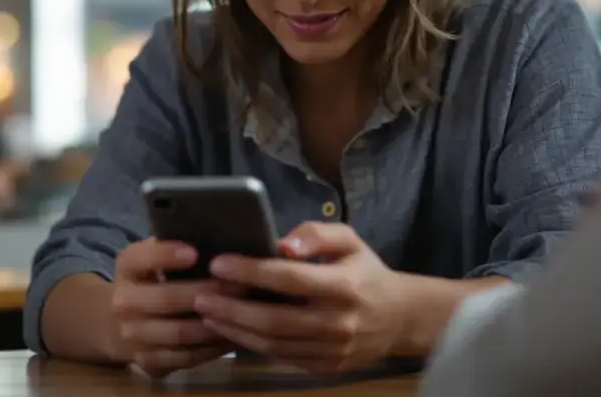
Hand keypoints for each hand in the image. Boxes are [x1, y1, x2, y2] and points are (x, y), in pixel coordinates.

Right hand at [110, 238, 239, 377]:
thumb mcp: (153, 258)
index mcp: (126, 267)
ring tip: (243, 312)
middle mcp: (122, 302)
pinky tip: (232, 336)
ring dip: (215, 324)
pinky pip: (185, 358)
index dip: (165, 255)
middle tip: (240, 285)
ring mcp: (132, 336)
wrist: (117, 324)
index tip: (194, 252)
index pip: (141, 258)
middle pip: (166, 299)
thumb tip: (221, 238)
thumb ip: (175, 248)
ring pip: (180, 333)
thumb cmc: (151, 281)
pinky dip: (212, 349)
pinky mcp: (147, 362)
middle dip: (206, 292)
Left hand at [193, 222, 407, 373]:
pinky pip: (281, 356)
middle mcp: (337, 322)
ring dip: (235, 329)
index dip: (250, 271)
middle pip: (273, 319)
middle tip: (200, 295)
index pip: (288, 278)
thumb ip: (316, 234)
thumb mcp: (349, 240)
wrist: (400, 318)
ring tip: (207, 314)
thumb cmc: (366, 271)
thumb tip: (281, 244)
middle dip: (231, 308)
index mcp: (343, 286)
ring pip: (273, 343)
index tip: (218, 263)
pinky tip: (232, 330)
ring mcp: (332, 350)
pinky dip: (252, 345)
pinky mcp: (325, 367)